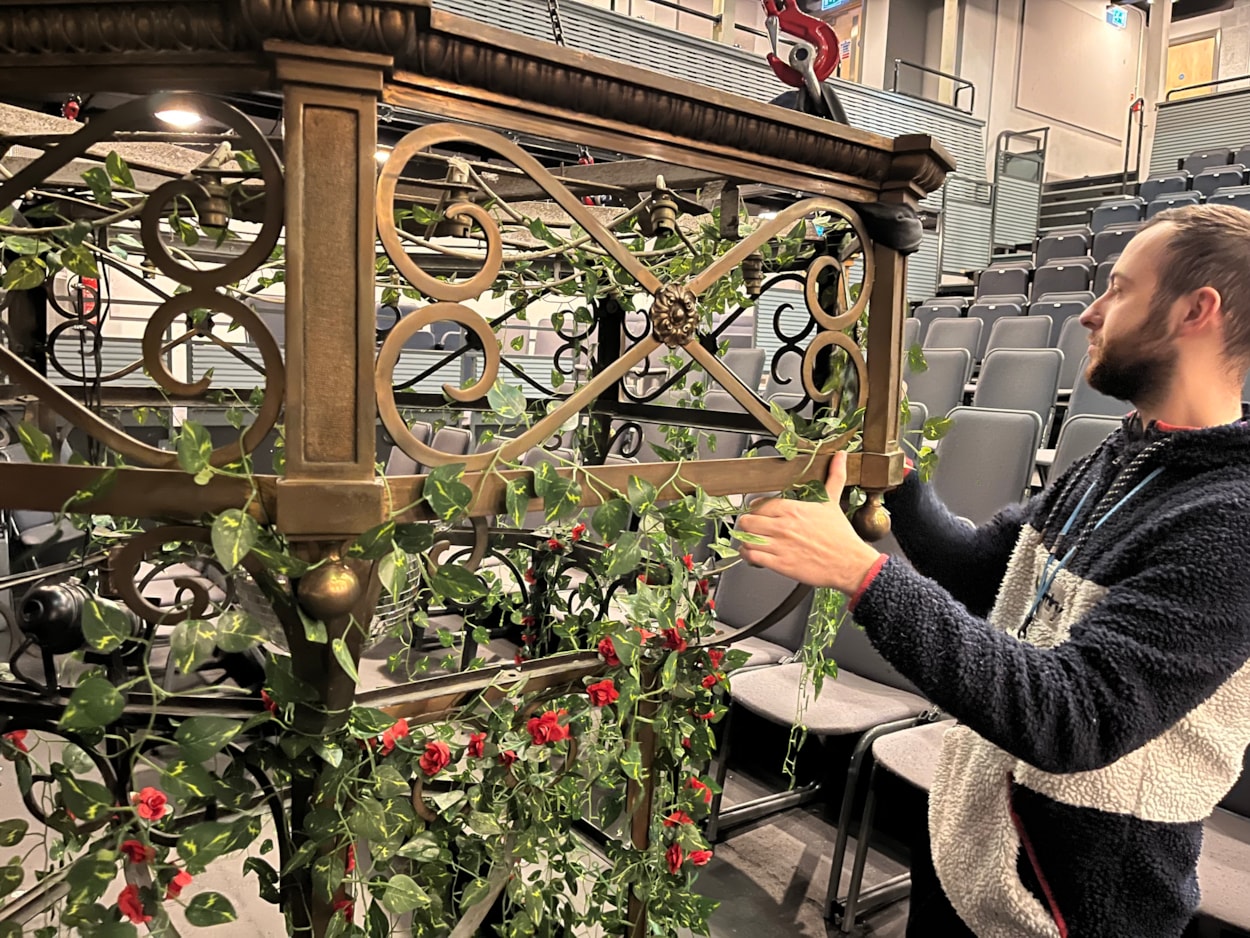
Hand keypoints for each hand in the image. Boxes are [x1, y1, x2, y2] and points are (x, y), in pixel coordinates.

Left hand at [737, 451, 881, 593]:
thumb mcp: (834, 502)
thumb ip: (834, 476)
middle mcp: (783, 525)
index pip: (758, 504)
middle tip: (754, 528)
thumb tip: (840, 456)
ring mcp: (780, 545)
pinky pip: (752, 556)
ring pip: (746, 538)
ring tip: (753, 541)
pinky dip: (749, 556)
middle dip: (748, 525)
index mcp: (793, 509)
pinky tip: (755, 555)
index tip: (760, 514)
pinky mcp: (780, 564)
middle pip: (747, 520)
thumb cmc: (841, 536)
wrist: (850, 563)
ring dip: (746, 540)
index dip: (756, 510)